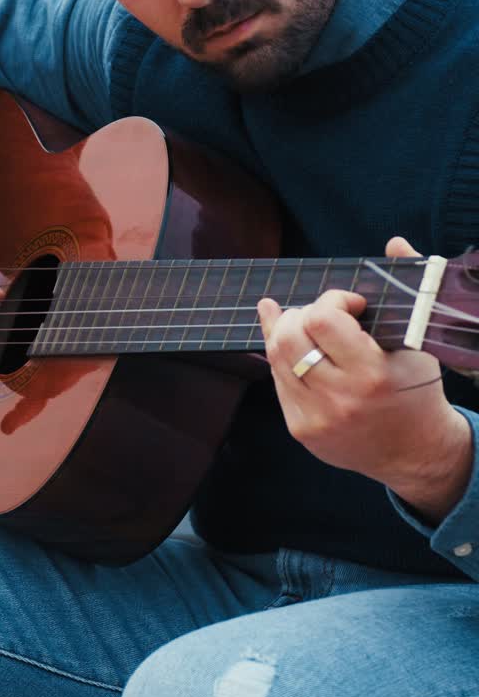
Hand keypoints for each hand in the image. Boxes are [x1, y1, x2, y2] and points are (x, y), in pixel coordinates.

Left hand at [256, 236, 472, 519]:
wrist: (415, 454)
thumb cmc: (418, 390)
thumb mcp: (420, 341)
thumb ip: (408, 288)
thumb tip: (394, 243)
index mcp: (372, 374)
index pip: (324, 319)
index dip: (333, 299)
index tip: (352, 305)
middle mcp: (340, 398)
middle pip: (291, 336)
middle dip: (302, 312)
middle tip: (323, 314)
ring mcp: (316, 417)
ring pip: (276, 357)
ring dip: (286, 330)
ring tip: (304, 323)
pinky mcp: (301, 430)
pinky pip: (277, 381)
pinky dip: (282, 357)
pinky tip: (292, 344)